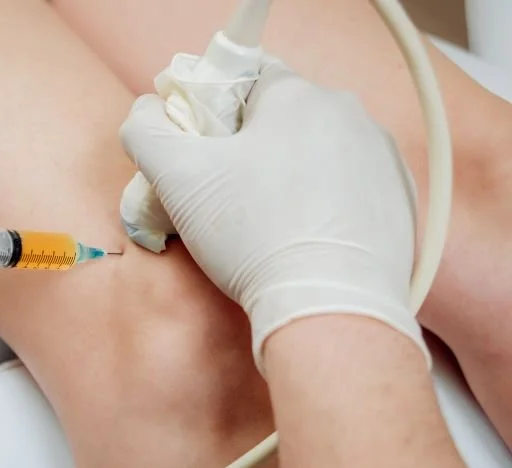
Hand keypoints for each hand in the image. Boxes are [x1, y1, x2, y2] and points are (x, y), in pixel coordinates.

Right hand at [119, 59, 425, 371]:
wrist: (330, 309)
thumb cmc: (254, 236)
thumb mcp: (177, 179)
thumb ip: (146, 130)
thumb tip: (146, 111)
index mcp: (297, 95)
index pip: (243, 80)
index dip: (213, 115)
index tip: (203, 157)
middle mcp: (349, 114)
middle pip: (282, 117)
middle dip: (252, 148)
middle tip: (230, 198)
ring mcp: (382, 156)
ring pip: (317, 151)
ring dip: (290, 175)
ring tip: (271, 225)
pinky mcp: (399, 198)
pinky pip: (349, 184)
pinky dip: (325, 202)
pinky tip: (306, 237)